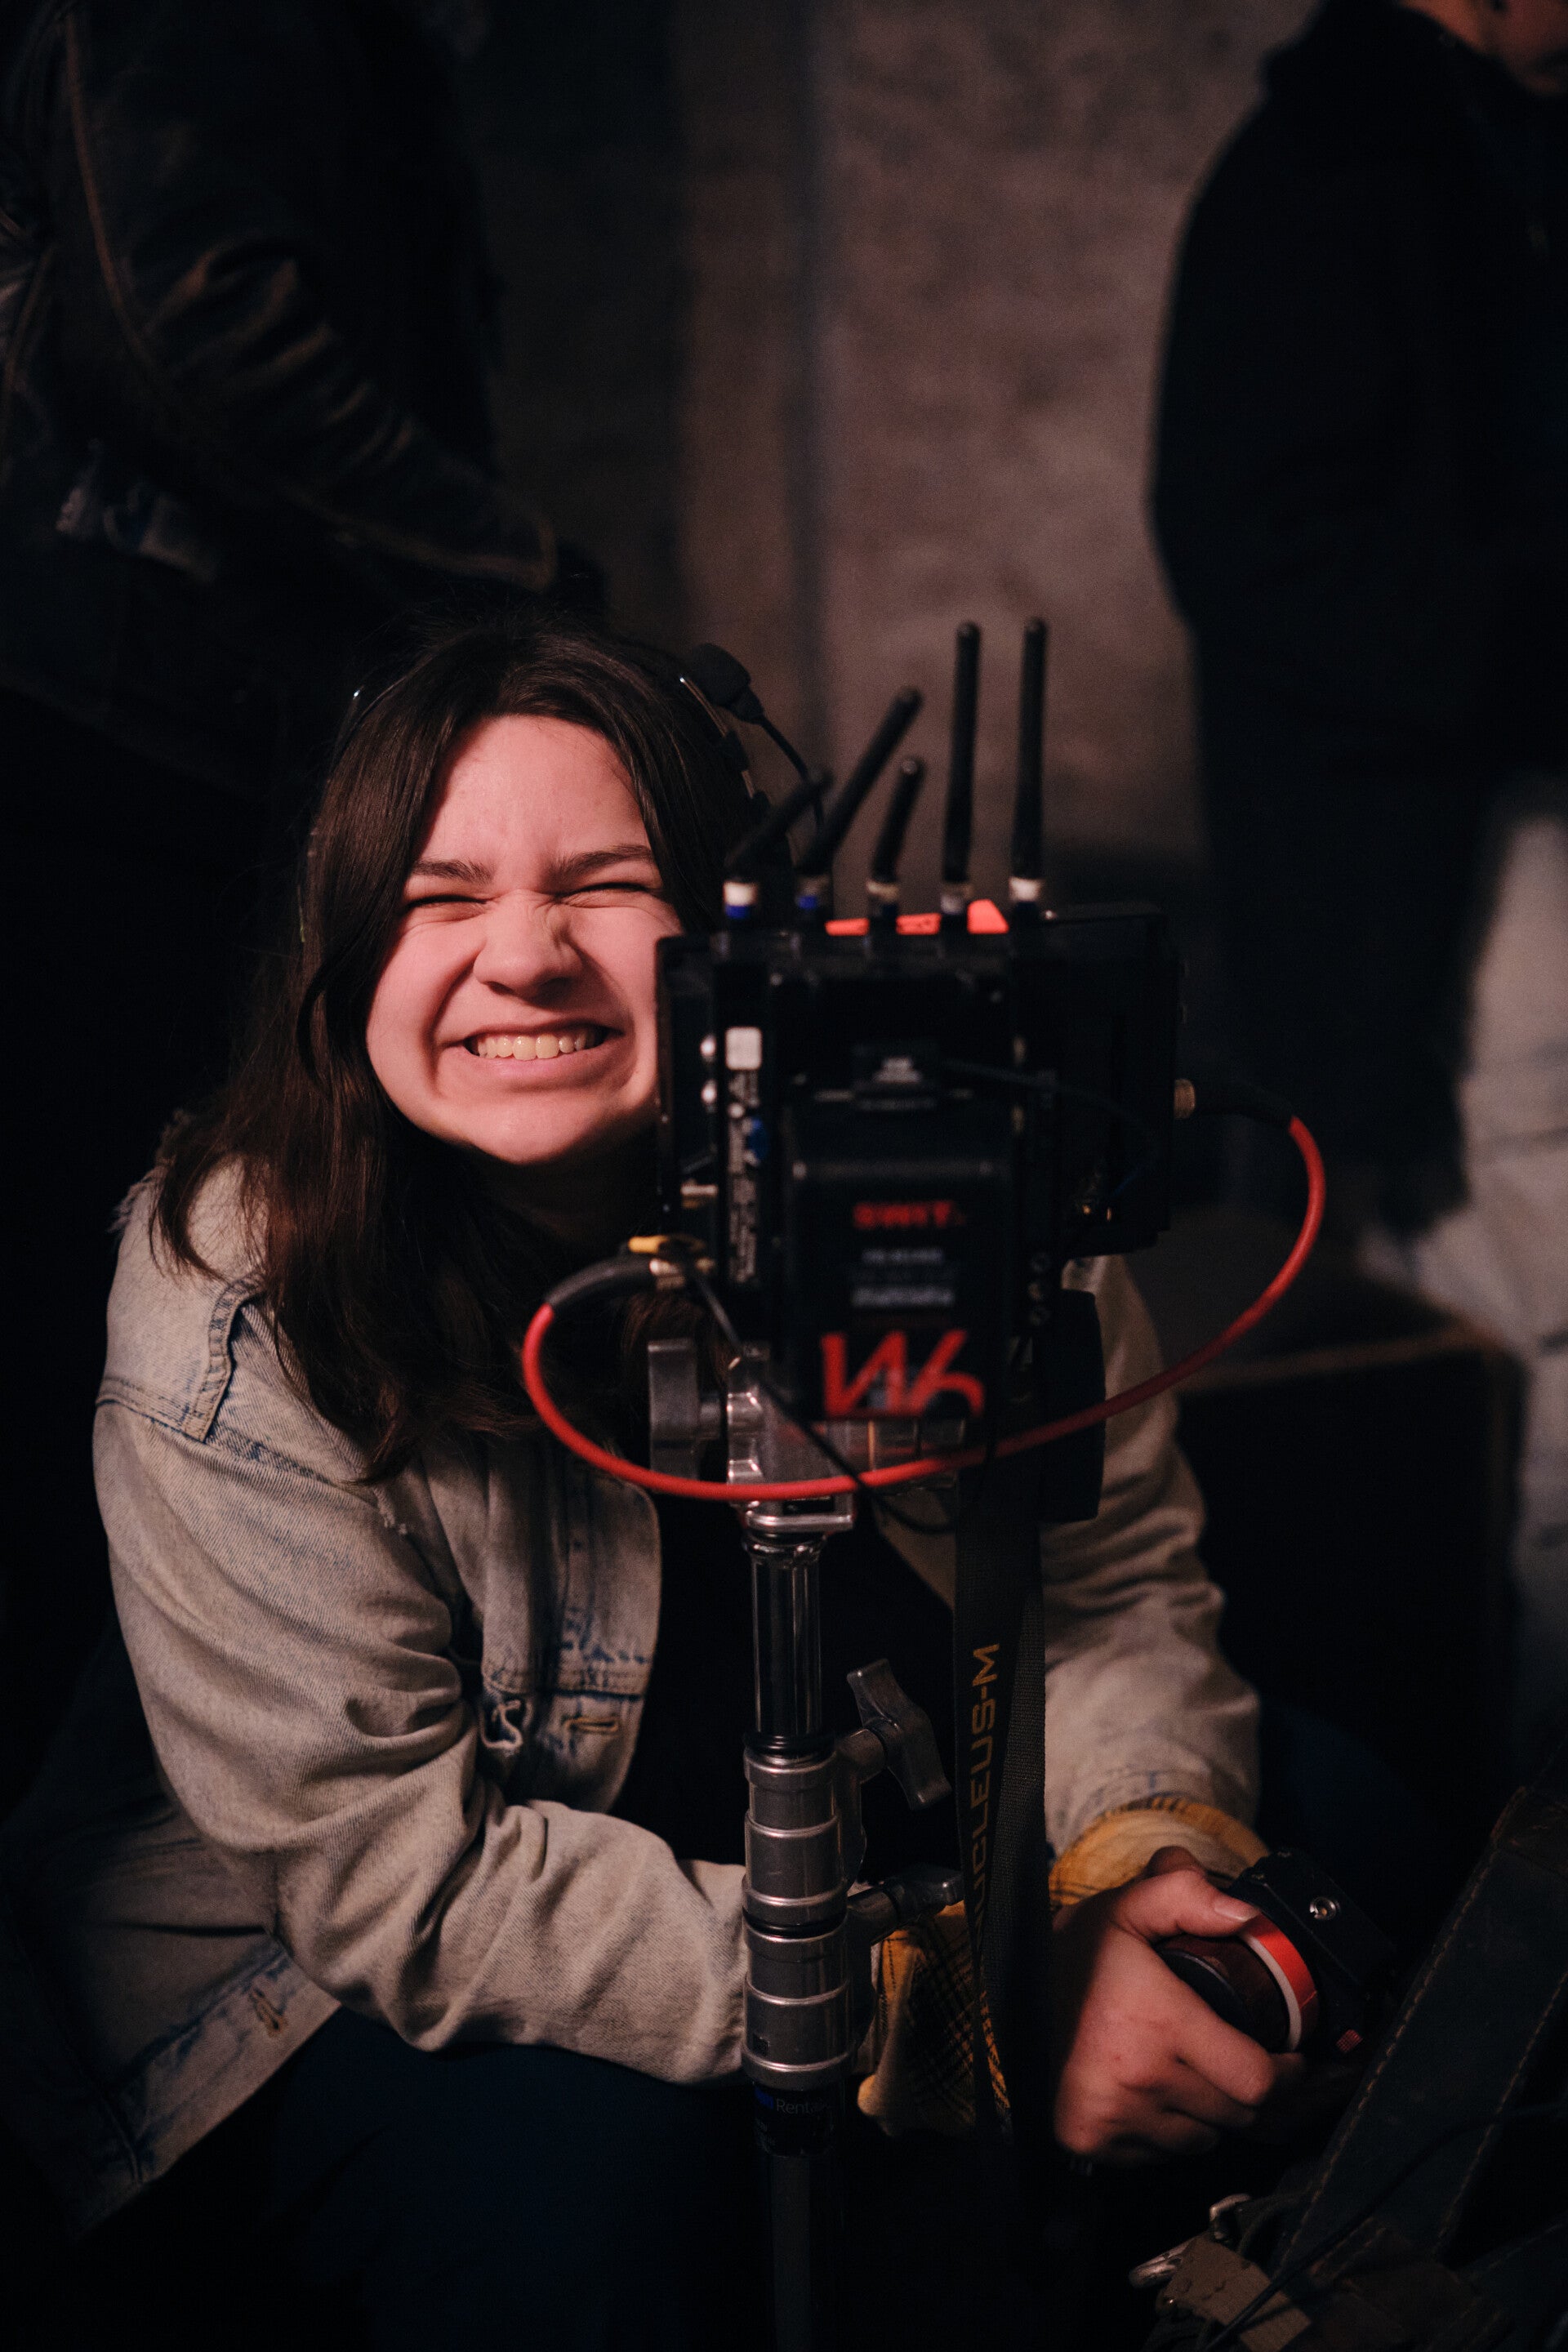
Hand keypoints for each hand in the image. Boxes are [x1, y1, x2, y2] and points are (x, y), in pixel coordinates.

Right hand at [1051, 1845, 1305, 2164]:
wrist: (1001, 1994)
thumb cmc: (1073, 1954)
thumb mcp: (1128, 1907)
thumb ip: (1187, 1896)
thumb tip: (1250, 1917)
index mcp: (1158, 2024)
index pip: (1257, 2082)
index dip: (1286, 2074)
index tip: (1291, 2056)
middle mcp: (1137, 2080)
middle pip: (1238, 2116)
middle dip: (1251, 2089)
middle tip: (1244, 2058)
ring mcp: (1113, 2118)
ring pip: (1204, 2139)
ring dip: (1212, 2113)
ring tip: (1194, 2072)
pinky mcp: (1091, 2140)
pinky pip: (1162, 2154)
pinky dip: (1172, 2131)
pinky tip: (1157, 2094)